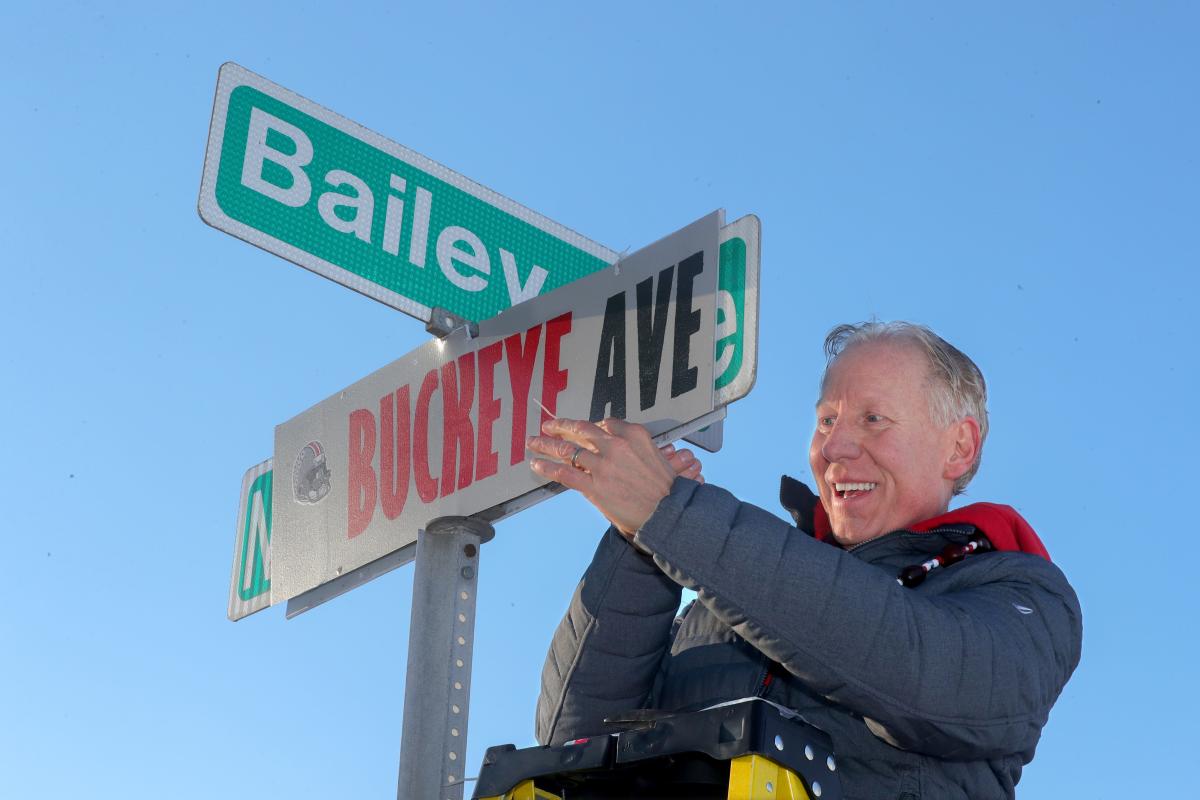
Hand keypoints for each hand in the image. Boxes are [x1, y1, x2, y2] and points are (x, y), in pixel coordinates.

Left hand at [528, 418, 702, 537]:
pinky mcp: (593, 486)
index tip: (578, 429)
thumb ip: (635, 447)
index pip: (603, 424)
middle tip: (548, 426)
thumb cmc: (666, 489)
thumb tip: (615, 446)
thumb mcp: (657, 456)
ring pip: (567, 450)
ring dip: (546, 445)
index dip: (587, 427)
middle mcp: (616, 445)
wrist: (667, 514)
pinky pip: (564, 473)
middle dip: (561, 427)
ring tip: (533, 443)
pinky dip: (547, 467)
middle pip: (580, 430)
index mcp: (633, 435)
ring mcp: (603, 465)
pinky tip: (536, 464)